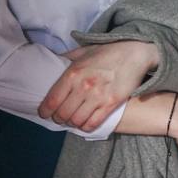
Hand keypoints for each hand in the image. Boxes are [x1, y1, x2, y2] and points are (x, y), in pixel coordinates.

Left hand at [38, 41, 158, 131]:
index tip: (43, 114)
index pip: (52, 100)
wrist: (134, 53)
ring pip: (76, 120)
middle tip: (58, 118)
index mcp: (73, 73)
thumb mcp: (83, 51)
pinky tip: (84, 123)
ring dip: (71, 123)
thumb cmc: (107, 52)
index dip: (45, 111)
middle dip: (58, 119)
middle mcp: (83, 86)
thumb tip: (52, 61)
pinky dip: (86, 126)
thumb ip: (66, 58)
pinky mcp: (111, 104)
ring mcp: (98, 96)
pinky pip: (93, 123)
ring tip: (72, 120)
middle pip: (63, 114)